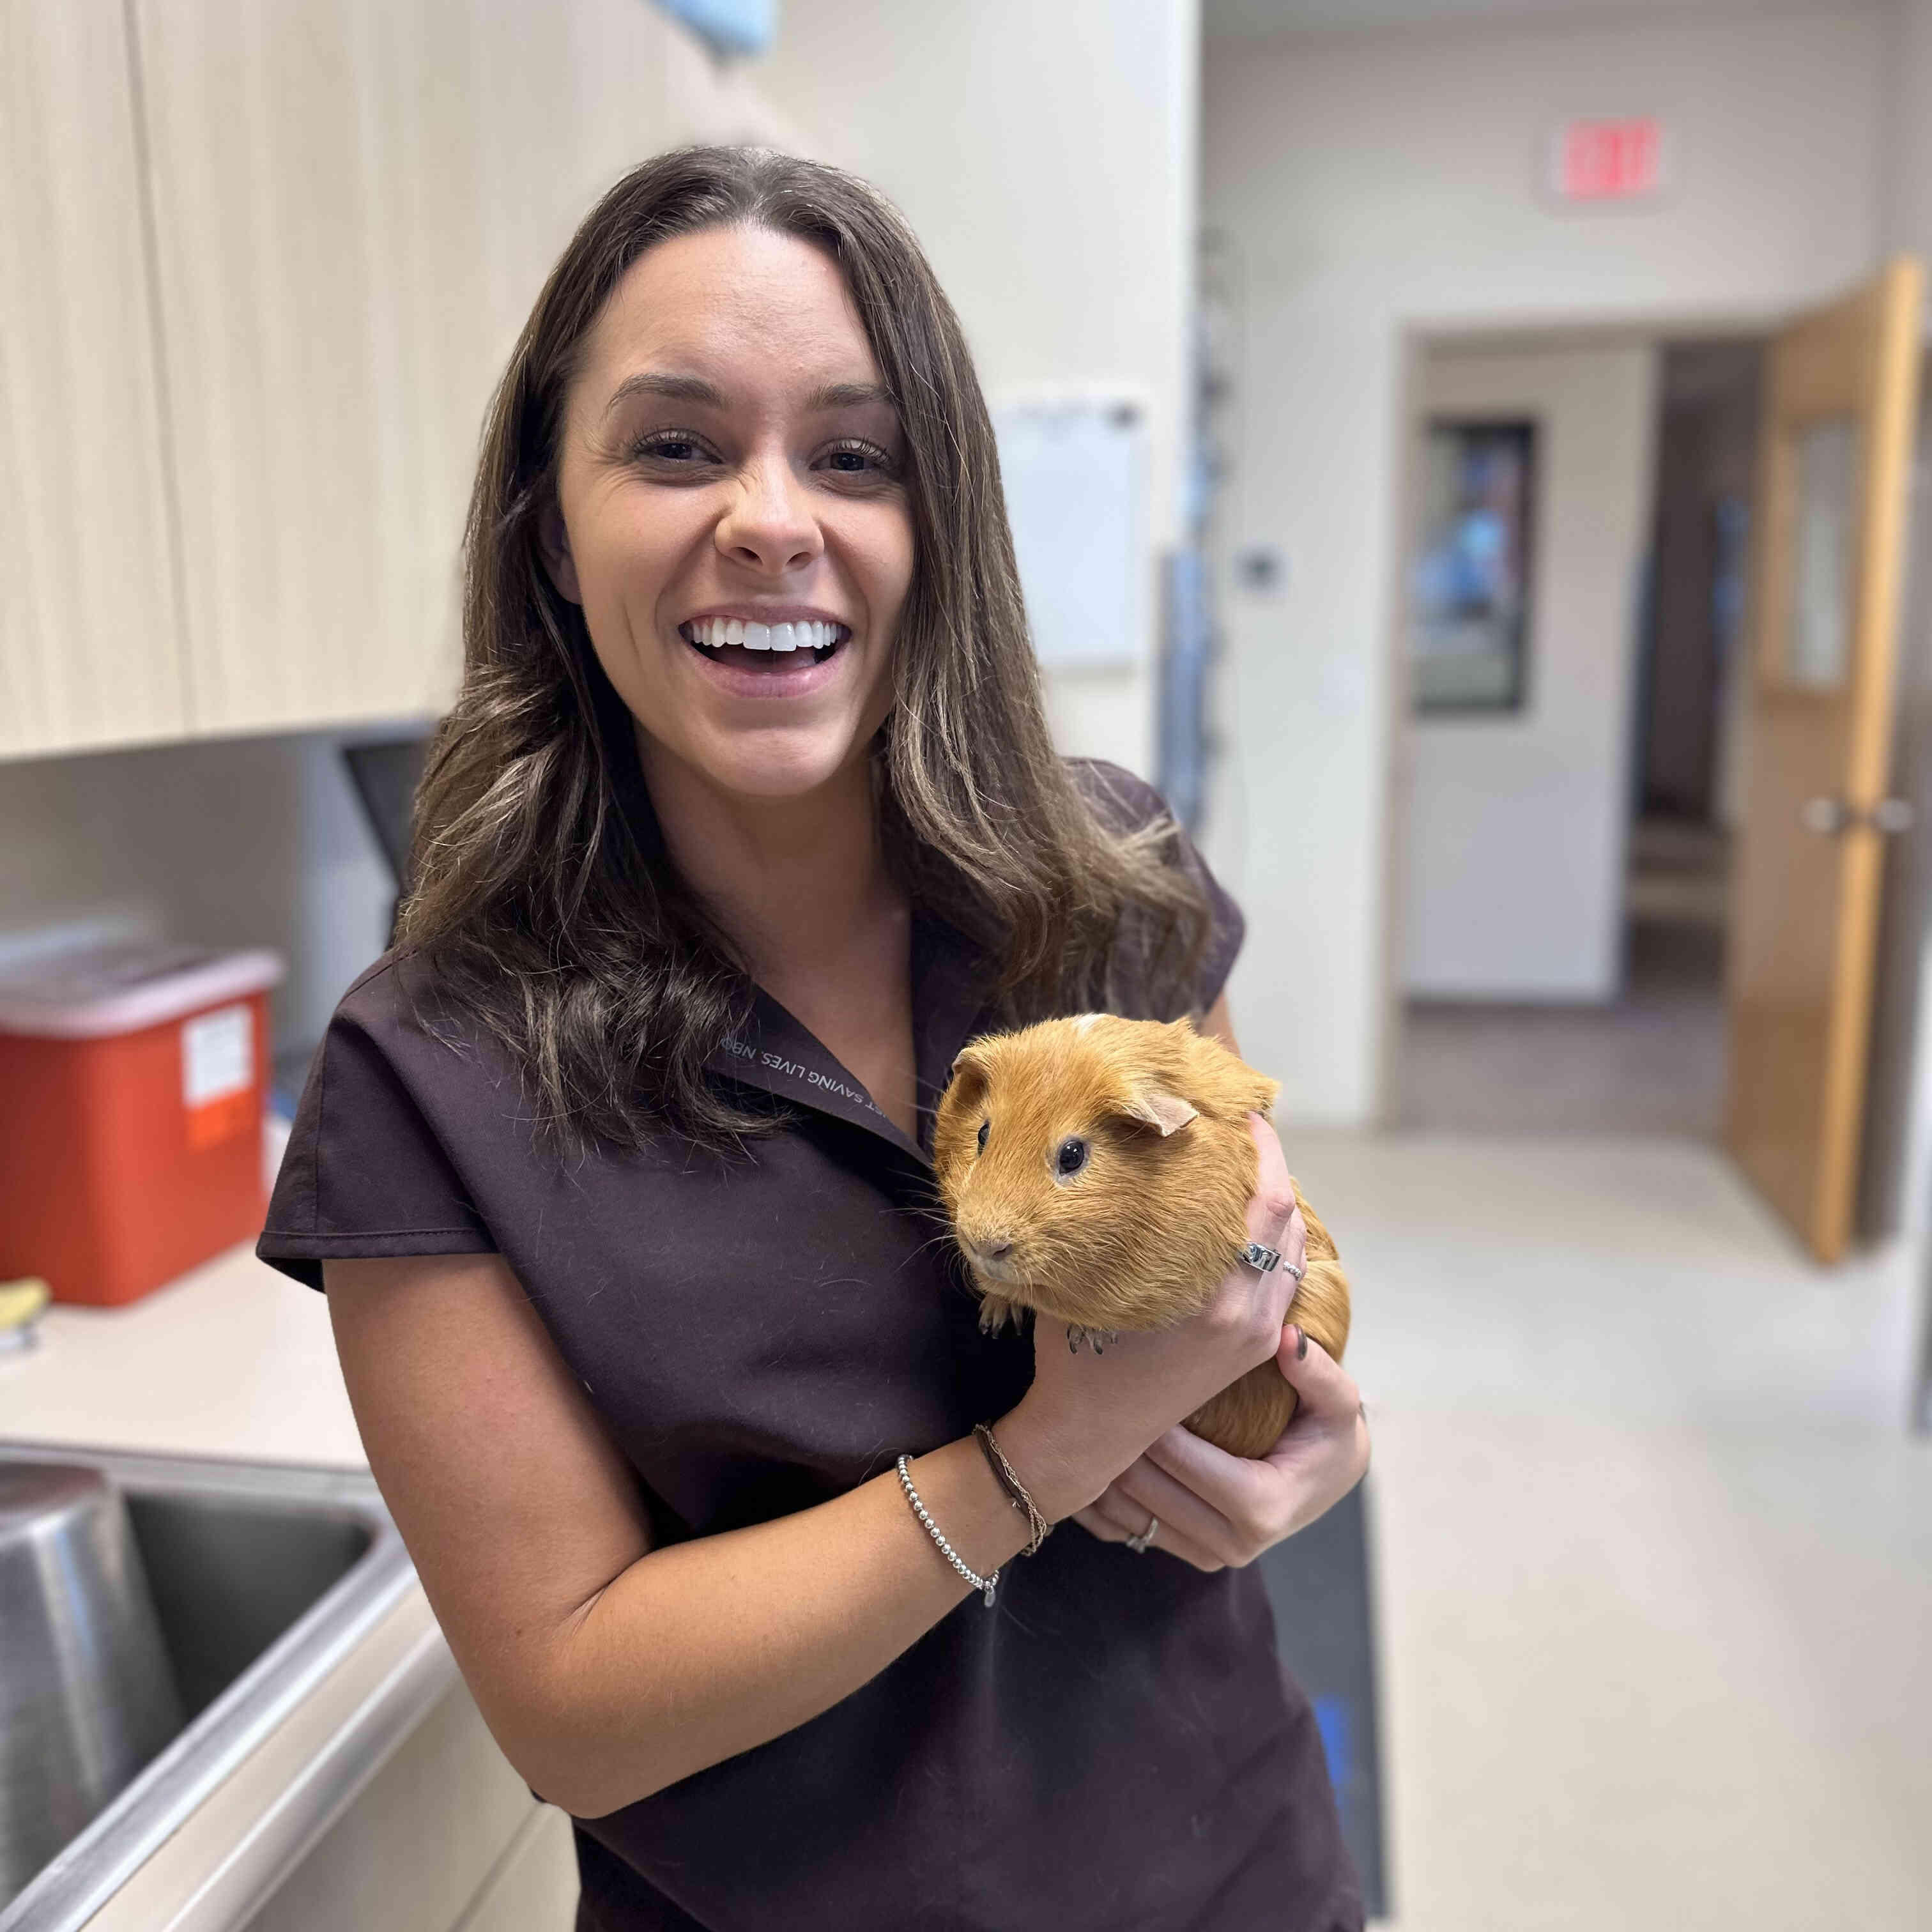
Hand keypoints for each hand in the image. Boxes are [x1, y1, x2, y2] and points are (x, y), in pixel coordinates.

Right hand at [995, 1115, 1305, 1522]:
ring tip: (1243, 1168)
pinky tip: (1242, 1221)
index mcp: (1217, 1299)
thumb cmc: (1073, 1357)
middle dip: (1272, 1167)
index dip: (1265, 1149)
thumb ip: (1101, 1227)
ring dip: (1275, 1204)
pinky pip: (1282, 1277)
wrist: (1088, 1439)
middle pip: (1288, 1219)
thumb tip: (1100, 1155)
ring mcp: (1258, 1335)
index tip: (1245, 1110)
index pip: (1269, 1202)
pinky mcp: (1254, 1348)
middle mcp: (1250, 1316)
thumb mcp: (1083, 1283)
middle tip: (1243, 1129)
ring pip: (1291, 1249)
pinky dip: (1272, 1241)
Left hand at [1075, 1325, 1368, 1569]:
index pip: (1184, 1463)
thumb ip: (1318, 1372)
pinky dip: (1102, 1502)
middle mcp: (1234, 1545)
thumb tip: (1288, 1339)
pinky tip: (1084, 1456)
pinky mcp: (1190, 1554)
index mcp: (1263, 1509)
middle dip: (1117, 1440)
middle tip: (1091, 1389)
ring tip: (1080, 1417)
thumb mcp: (1338, 1401)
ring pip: (1130, 1515)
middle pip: (1148, 1490)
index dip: (1151, 1419)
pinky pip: (1128, 1532)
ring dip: (1102, 1470)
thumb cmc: (1328, 1432)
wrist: (1328, 1475)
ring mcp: (1210, 1556)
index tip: (1125, 1375)